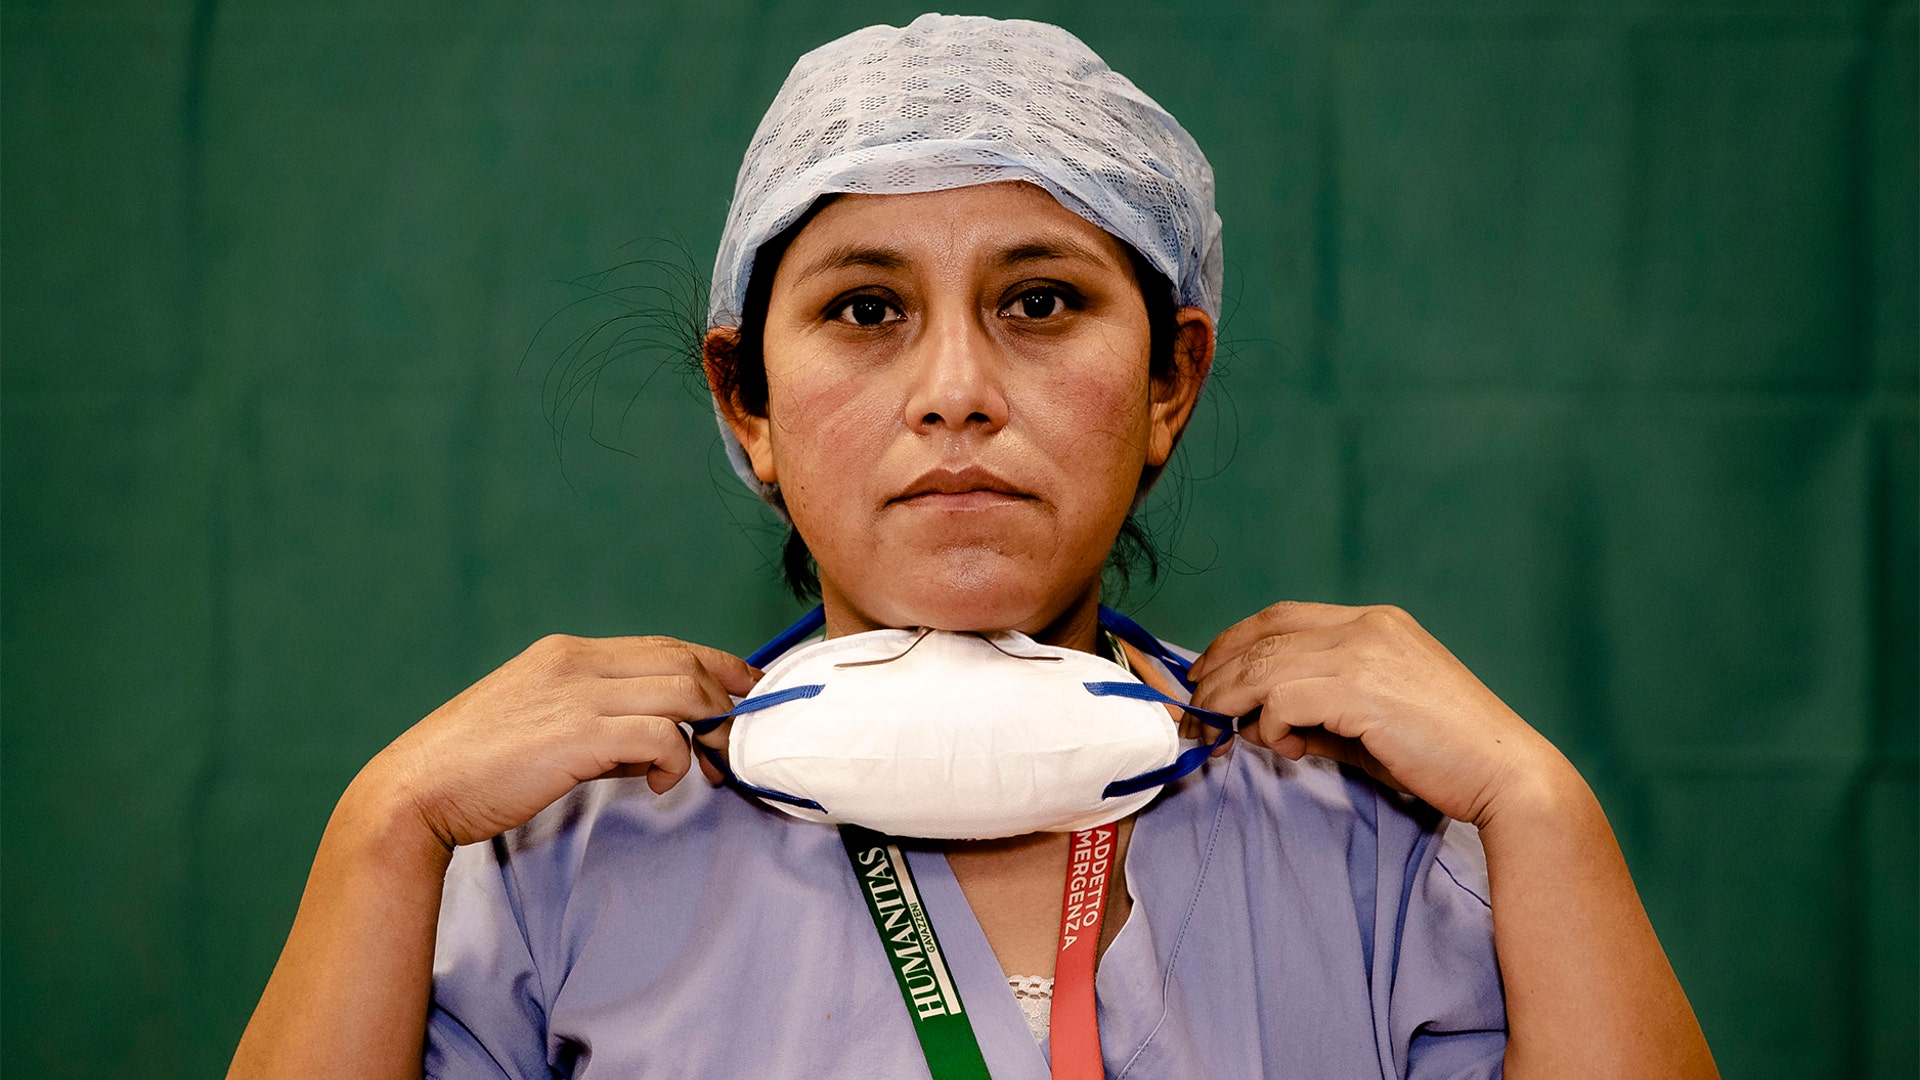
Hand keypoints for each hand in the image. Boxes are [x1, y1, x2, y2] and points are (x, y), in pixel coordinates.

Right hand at [364, 634, 758, 849]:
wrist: (418, 791)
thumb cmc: (474, 767)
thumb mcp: (539, 725)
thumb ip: (595, 722)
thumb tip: (650, 745)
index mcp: (565, 653)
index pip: (661, 645)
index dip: (713, 662)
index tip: (744, 685)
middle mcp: (575, 662)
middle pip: (682, 661)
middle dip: (723, 696)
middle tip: (735, 735)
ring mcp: (578, 694)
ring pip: (682, 691)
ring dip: (707, 728)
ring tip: (703, 764)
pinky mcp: (580, 734)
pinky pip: (662, 735)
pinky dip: (677, 759)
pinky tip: (660, 783)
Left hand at [1186, 602, 1565, 828]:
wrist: (1505, 775)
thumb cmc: (1442, 756)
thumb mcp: (1369, 724)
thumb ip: (1317, 714)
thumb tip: (1261, 724)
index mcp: (1374, 623)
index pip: (1281, 616)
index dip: (1234, 641)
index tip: (1207, 674)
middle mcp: (1368, 626)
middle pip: (1263, 634)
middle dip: (1217, 671)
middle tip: (1194, 708)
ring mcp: (1365, 652)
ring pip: (1264, 664)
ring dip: (1231, 700)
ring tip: (1223, 732)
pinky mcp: (1362, 689)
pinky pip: (1283, 698)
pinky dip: (1269, 724)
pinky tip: (1284, 747)